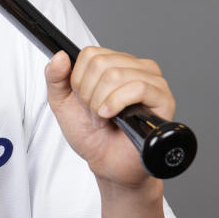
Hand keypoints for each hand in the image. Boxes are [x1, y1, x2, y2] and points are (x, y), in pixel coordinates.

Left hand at [45, 46, 175, 187]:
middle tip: (95, 113)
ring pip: (116, 75)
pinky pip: (138, 87)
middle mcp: (135, 67)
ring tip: (105, 118)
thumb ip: (55, 78)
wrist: (107, 163)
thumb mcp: (62, 104)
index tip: (83, 101)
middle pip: (101, 63)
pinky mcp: (163, 98)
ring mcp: (152, 81)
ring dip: (101, 103)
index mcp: (114, 64)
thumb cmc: (91, 135)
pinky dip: (117, 103)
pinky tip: (113, 116)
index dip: (79, 81)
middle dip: (89, 95)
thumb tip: (60, 56)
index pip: (90, 54)